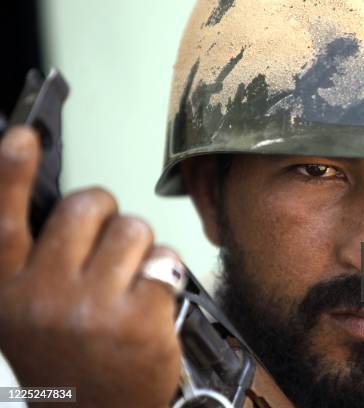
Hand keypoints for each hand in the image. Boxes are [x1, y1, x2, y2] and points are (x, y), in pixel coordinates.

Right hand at [0, 127, 180, 406]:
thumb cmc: (68, 366)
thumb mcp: (27, 319)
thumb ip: (36, 266)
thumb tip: (60, 213)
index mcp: (8, 295)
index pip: (6, 220)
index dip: (12, 172)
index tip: (24, 136)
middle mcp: (44, 297)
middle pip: (87, 208)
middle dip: (104, 214)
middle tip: (108, 244)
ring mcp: (94, 308)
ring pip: (133, 228)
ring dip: (138, 247)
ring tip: (128, 281)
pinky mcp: (141, 318)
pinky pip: (165, 261)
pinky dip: (164, 275)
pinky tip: (150, 304)